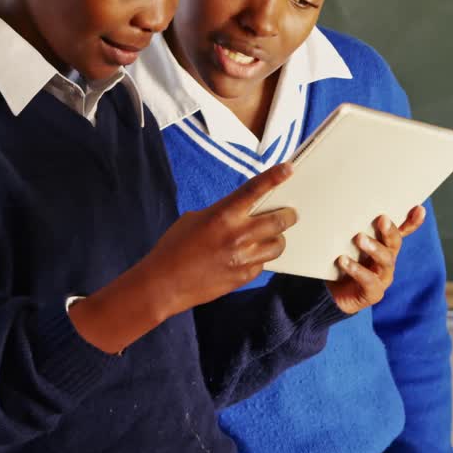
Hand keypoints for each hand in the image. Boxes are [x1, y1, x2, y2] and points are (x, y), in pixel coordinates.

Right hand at [140, 163, 297, 314]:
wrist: (163, 284)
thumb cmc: (174, 247)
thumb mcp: (195, 219)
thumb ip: (223, 214)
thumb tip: (244, 214)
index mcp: (222, 215)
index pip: (254, 190)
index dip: (274, 177)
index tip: (289, 168)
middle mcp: (237, 235)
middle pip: (279, 220)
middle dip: (289, 215)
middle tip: (290, 213)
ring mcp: (242, 258)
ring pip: (278, 244)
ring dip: (278, 238)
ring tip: (272, 236)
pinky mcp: (243, 277)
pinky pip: (264, 263)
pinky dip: (261, 257)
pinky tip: (251, 256)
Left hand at [326, 205, 425, 314]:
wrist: (325, 294)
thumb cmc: (336, 261)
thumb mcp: (341, 241)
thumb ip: (345, 225)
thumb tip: (335, 198)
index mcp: (383, 245)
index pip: (402, 231)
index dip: (412, 221)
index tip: (419, 208)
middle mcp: (386, 259)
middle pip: (395, 243)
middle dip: (390, 231)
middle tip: (381, 219)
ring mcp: (382, 277)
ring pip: (386, 260)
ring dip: (374, 248)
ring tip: (359, 238)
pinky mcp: (372, 293)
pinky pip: (370, 281)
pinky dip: (357, 270)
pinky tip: (344, 261)